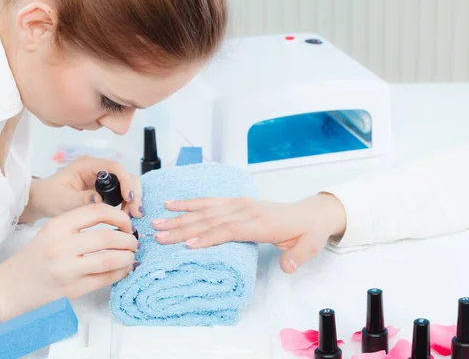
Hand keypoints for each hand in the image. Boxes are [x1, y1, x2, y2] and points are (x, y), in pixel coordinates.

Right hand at [0, 204, 138, 321]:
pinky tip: (124, 269)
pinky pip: (106, 279)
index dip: (119, 216)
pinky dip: (121, 273)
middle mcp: (62, 246)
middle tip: (133, 242)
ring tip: (130, 256)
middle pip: (108, 237)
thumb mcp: (52, 231)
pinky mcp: (73, 290)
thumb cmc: (35, 257)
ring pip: (111, 259)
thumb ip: (80, 224)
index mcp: (57, 226)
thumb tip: (119, 222)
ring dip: (128, 257)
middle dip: (128, 239)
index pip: (97, 211)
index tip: (126, 223)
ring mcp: (67, 270)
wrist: (12, 286)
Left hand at [22, 156, 142, 221]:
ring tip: (131, 216)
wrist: (42, 200)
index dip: (126, 182)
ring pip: (127, 184)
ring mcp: (102, 177)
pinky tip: (126, 214)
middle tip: (135, 213)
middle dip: (134, 193)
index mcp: (88, 165)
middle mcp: (98, 168)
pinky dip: (127, 203)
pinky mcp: (104, 187)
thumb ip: (83, 199)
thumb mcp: (64, 200)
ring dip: (132, 199)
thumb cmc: (50, 197)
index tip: (129, 199)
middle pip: (126, 175)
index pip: (115, 168)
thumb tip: (101, 201)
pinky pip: (122, 192)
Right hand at [152, 193, 346, 273]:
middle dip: (184, 228)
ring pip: (205, 210)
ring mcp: (239, 203)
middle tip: (160, 236)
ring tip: (157, 223)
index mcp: (261, 222)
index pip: (230, 229)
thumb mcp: (309, 246)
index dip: (209, 237)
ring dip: (180, 217)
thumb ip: (298, 257)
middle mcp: (246, 210)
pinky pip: (209, 201)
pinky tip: (171, 204)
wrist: (311, 214)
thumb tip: (287, 267)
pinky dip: (189, 203)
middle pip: (210, 219)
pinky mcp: (235, 201)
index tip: (187, 245)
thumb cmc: (306, 232)